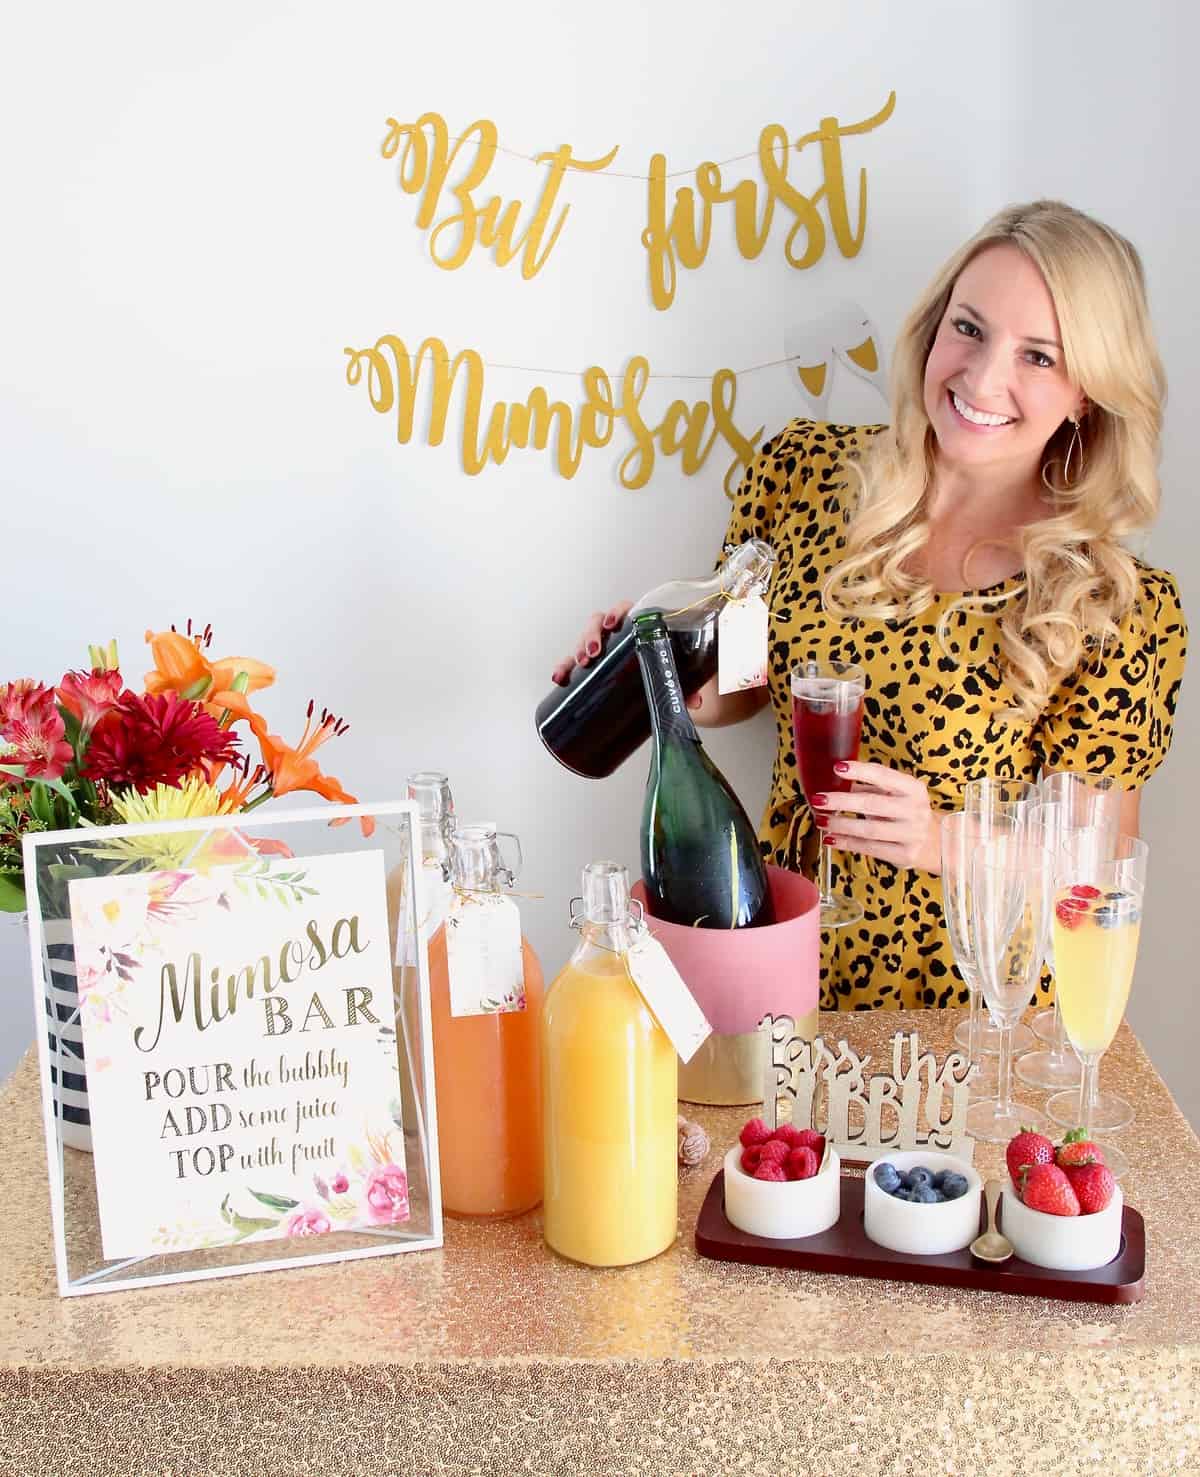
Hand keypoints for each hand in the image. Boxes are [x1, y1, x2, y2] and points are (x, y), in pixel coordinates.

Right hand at [549, 601, 705, 711]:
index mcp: (635, 626)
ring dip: (576, 650)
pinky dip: (564, 669)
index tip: (611, 624)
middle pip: (597, 623)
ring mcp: (600, 647)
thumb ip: (683, 683)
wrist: (653, 676)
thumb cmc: (660, 664)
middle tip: (594, 653)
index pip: (623, 609)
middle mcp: (614, 633)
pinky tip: (558, 679)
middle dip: (592, 636)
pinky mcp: (589, 664)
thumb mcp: (670, 671)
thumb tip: (693, 701)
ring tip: (578, 665)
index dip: (615, 613)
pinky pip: (572, 662)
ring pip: (582, 640)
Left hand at [810, 761, 939, 873]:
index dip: (860, 771)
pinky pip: (870, 849)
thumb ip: (872, 788)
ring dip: (841, 825)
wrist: (942, 844)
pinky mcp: (905, 855)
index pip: (884, 775)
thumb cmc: (911, 814)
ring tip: (822, 821)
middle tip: (820, 799)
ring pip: (869, 829)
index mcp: (913, 789)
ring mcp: (911, 834)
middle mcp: (914, 810)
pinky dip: (847, 843)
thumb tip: (838, 784)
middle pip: (872, 804)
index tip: (838, 767)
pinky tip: (831, 839)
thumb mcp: (900, 796)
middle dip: (842, 802)